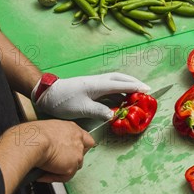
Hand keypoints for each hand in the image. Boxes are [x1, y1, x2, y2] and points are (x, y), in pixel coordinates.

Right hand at [0, 120, 94, 193]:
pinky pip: (65, 177)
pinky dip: (54, 177)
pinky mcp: (71, 166)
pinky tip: (43, 174)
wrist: (31, 141)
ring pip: (73, 167)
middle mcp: (77, 140)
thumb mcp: (45, 130)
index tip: (70, 151)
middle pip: (81, 154)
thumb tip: (46, 144)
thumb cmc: (32, 134)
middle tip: (56, 162)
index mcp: (71, 128)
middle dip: (69, 160)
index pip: (86, 138)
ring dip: (61, 169)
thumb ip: (52, 137)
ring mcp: (77, 154)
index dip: (79, 146)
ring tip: (46, 169)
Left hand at [32, 72, 149, 120]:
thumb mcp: (82, 108)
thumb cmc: (63, 101)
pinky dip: (117, 90)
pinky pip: (108, 87)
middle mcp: (97, 81)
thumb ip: (99, 111)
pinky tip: (120, 97)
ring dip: (126, 85)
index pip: (121, 84)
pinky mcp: (89, 88)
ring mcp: (93, 83)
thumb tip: (114, 115)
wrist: (46, 94)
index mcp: (98, 85)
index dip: (135, 87)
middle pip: (120, 78)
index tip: (147, 90)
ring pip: (114, 81)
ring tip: (136, 92)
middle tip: (145, 89)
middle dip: (133, 82)